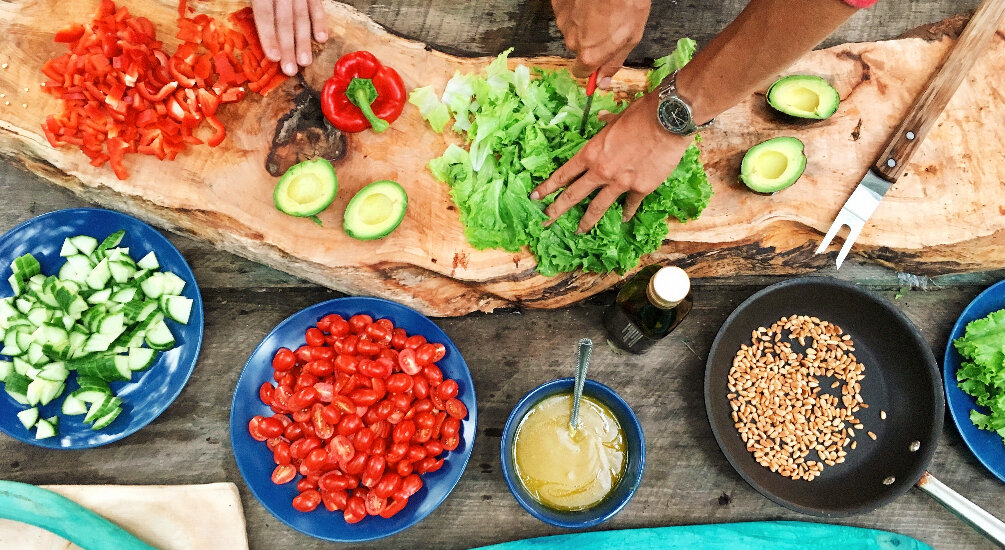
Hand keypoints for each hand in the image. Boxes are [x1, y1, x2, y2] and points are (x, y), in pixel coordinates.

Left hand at [252, 0, 328, 76]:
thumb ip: (257, 6)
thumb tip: (248, 29)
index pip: (265, 15)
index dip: (269, 36)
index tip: (274, 57)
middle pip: (285, 21)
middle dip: (288, 47)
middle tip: (290, 70)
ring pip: (302, 18)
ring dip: (304, 42)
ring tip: (305, 62)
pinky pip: (317, 6)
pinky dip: (320, 22)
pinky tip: (321, 39)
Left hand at [530, 93, 689, 231]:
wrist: (668, 120)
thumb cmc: (641, 113)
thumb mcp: (617, 117)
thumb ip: (606, 124)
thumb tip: (601, 119)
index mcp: (591, 153)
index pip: (563, 174)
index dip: (548, 187)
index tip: (536, 197)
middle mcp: (601, 171)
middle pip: (574, 195)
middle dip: (557, 210)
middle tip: (546, 221)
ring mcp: (620, 183)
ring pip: (597, 207)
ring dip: (586, 221)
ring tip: (579, 231)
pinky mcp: (641, 188)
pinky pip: (630, 204)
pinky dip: (627, 212)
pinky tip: (623, 218)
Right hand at [551, 0, 649, 85]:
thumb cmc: (627, 2)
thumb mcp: (631, 37)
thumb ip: (614, 62)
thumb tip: (602, 83)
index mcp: (589, 54)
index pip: (581, 72)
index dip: (591, 66)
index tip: (599, 57)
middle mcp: (571, 40)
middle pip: (578, 47)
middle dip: (590, 39)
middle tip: (606, 23)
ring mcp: (562, 20)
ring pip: (572, 27)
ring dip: (583, 21)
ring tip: (600, 7)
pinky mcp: (558, 4)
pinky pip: (566, 11)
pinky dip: (576, 7)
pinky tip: (589, 0)